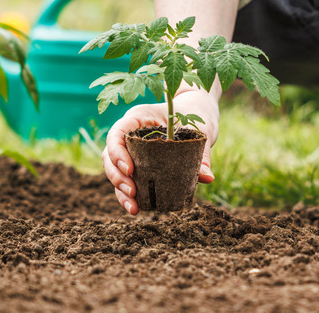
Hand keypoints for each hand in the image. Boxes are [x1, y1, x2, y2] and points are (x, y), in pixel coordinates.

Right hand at [102, 89, 218, 213]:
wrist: (196, 110)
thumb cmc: (195, 114)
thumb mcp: (201, 130)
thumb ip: (202, 153)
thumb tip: (207, 178)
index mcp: (139, 117)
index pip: (117, 133)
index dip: (118, 152)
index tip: (130, 169)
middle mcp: (130, 132)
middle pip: (111, 154)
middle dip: (117, 176)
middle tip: (132, 192)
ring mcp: (132, 148)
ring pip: (115, 169)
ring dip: (119, 190)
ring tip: (133, 207)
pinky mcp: (139, 162)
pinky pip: (127, 178)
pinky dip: (128, 194)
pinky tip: (136, 208)